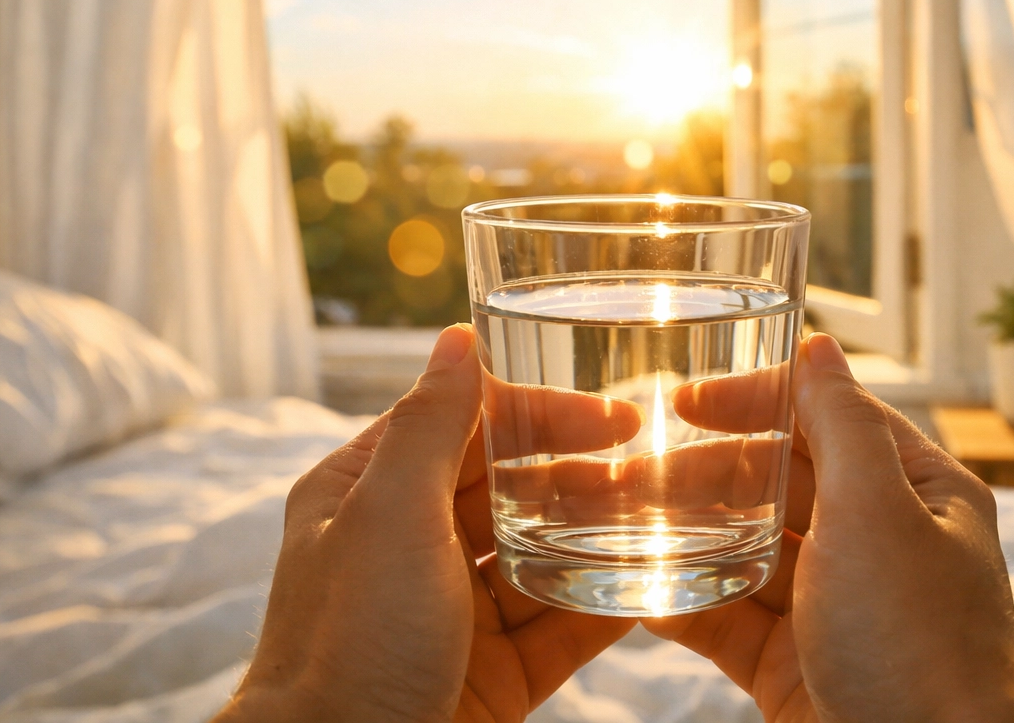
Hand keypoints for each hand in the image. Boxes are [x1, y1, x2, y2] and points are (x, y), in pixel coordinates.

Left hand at [214, 324, 638, 722]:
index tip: (613, 411)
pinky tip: (651, 585)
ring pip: (537, 557)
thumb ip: (431, 427)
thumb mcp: (390, 516)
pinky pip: (555, 629)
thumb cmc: (348, 644)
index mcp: (366, 496)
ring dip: (597, 535)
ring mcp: (448, 616)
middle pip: (506, 489)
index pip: (461, 427)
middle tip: (651, 464)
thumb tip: (456, 336)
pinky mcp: (488, 676)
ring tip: (665, 518)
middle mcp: (406, 549)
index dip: (537, 412)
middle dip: (577, 472)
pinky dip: (602, 607)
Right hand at [644, 333, 1013, 722]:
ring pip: (752, 552)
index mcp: (919, 492)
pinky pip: (735, 623)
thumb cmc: (920, 644)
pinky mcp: (801, 668)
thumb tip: (819, 345)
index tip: (685, 397)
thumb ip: (840, 425)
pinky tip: (640, 594)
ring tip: (623, 522)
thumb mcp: (879, 512)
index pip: (830, 417)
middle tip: (639, 466)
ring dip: (691, 536)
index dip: (759, 399)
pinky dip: (688, 606)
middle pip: (784, 482)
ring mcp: (839, 608)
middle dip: (711, 470)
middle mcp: (882, 543)